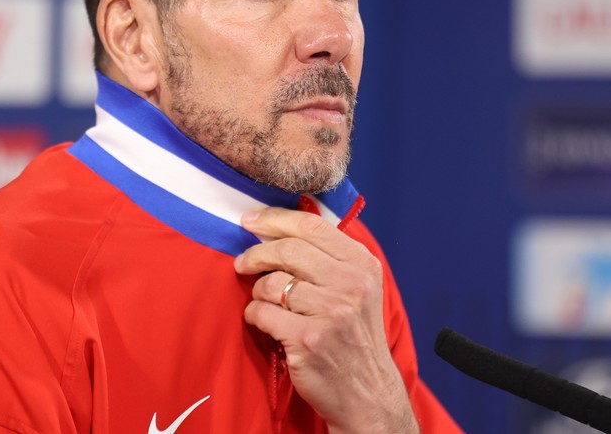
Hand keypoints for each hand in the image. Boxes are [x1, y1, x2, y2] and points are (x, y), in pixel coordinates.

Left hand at [233, 207, 418, 433]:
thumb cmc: (354, 337)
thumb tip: (279, 227)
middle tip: (243, 262)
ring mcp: (330, 312)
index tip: (250, 220)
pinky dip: (254, 315)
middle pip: (287, 249)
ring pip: (270, 283)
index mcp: (362, 265)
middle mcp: (350, 284)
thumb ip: (330, 258)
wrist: (367, 392)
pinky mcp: (308, 339)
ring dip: (258, 292)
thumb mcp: (359, 289)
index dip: (274, 219)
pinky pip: (262, 313)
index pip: (312, 226)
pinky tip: (263, 322)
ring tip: (265, 303)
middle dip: (255, 253)